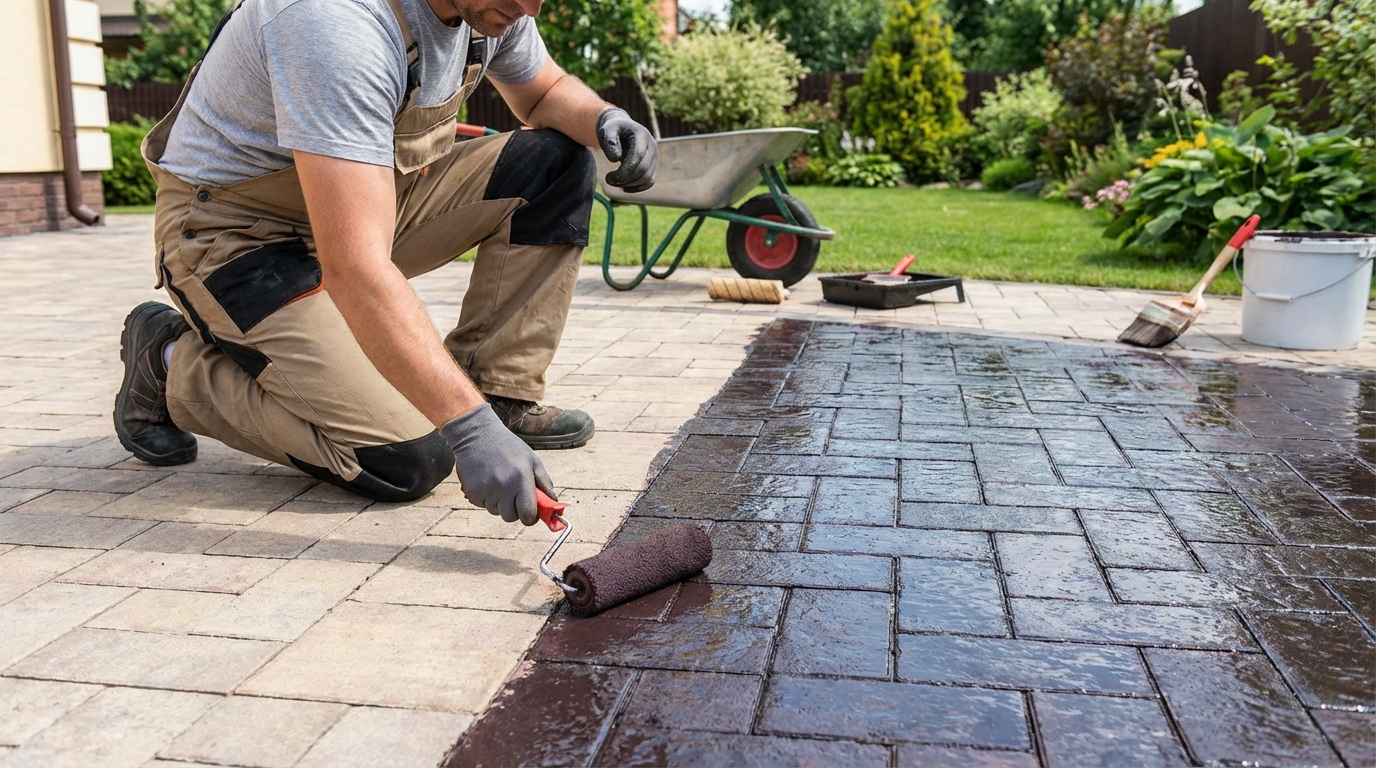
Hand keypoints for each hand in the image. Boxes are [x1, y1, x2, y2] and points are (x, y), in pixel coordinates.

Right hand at [440, 404, 555, 524]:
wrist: (477, 434)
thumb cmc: (509, 447)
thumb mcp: (532, 460)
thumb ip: (545, 483)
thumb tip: (554, 504)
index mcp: (521, 478)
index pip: (528, 515)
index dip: (530, 517)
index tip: (530, 513)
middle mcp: (503, 486)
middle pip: (510, 517)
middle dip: (514, 510)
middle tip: (513, 493)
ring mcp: (486, 489)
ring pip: (495, 511)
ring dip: (499, 503)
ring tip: (498, 481)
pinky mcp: (471, 491)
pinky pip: (482, 505)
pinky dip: (485, 498)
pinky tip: (486, 480)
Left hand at [596, 107, 657, 192]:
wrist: (622, 129)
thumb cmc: (613, 130)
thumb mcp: (607, 130)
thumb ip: (609, 142)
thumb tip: (615, 158)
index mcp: (642, 135)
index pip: (638, 156)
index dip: (625, 170)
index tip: (608, 177)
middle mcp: (652, 146)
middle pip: (643, 169)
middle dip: (625, 179)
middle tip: (609, 180)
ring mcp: (655, 157)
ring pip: (647, 178)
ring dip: (629, 185)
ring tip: (614, 182)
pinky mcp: (653, 166)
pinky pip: (649, 182)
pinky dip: (637, 188)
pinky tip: (623, 187)